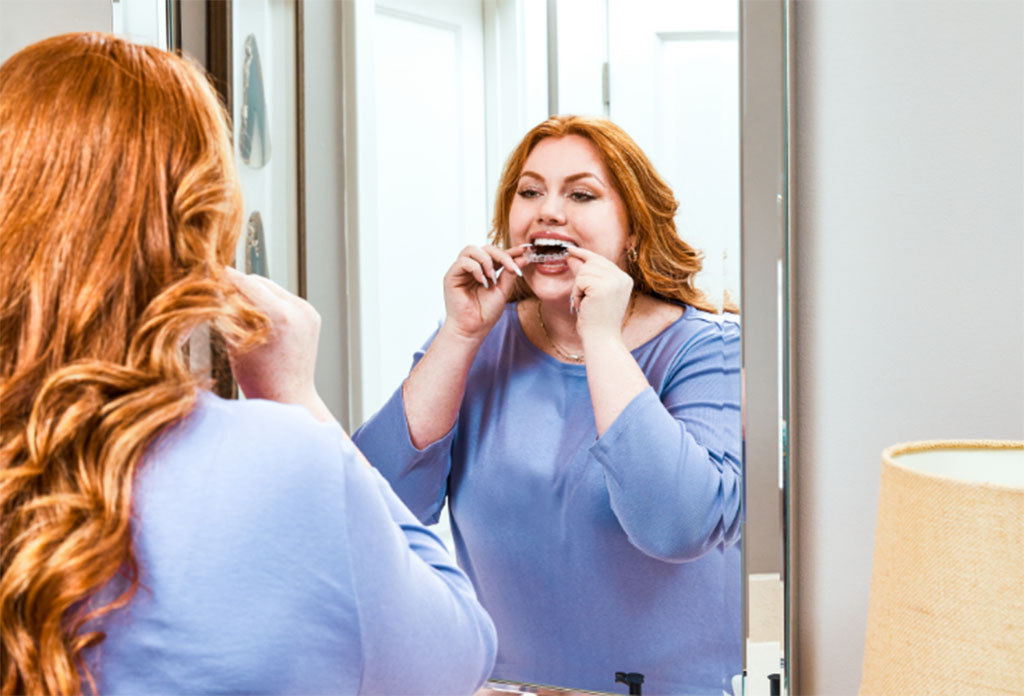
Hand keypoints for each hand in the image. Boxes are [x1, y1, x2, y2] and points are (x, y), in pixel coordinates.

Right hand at [224, 267, 333, 421]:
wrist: (289, 397)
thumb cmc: (259, 379)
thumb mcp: (236, 342)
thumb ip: (228, 312)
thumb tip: (218, 289)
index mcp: (280, 315)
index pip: (247, 282)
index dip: (227, 278)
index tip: (212, 274)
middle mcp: (299, 310)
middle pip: (261, 281)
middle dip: (241, 287)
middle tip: (223, 296)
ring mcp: (308, 312)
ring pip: (273, 288)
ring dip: (256, 294)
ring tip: (242, 313)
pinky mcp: (312, 316)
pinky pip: (285, 299)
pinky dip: (271, 304)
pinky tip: (261, 320)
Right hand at [442, 244, 526, 341]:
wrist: (473, 329)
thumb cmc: (486, 313)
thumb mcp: (503, 290)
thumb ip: (510, 273)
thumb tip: (522, 258)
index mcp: (484, 270)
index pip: (496, 253)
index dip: (509, 251)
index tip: (523, 250)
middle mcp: (472, 267)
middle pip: (485, 247)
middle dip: (501, 255)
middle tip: (511, 267)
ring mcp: (461, 271)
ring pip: (471, 249)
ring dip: (486, 260)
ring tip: (492, 277)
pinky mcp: (451, 276)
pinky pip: (462, 262)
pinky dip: (475, 268)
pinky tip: (482, 281)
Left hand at [565, 247, 633, 341]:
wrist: (601, 339)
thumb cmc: (596, 321)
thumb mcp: (593, 294)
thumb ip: (587, 275)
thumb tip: (572, 256)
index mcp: (624, 279)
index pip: (601, 260)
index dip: (584, 254)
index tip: (570, 250)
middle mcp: (622, 277)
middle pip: (591, 262)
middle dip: (580, 278)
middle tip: (581, 298)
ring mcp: (614, 281)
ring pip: (584, 271)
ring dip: (578, 288)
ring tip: (585, 304)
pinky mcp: (603, 287)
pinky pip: (580, 280)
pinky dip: (576, 293)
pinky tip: (583, 305)